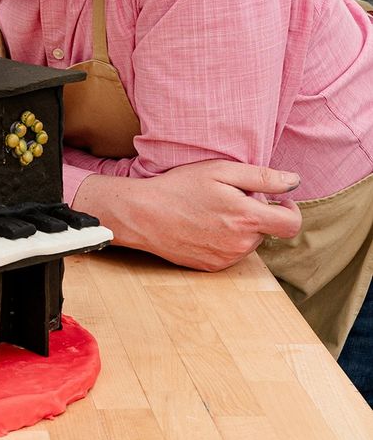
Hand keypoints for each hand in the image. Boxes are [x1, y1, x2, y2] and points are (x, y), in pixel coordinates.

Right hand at [73, 159, 302, 271]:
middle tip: (228, 198)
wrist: (144, 214)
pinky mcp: (212, 268)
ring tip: (211, 212)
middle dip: (256, 214)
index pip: (292, 224)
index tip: (279, 200)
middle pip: (267, 231)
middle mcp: (241, 244)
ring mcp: (226, 259)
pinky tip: (203, 226)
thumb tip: (294, 181)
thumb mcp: (220, 171)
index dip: (290, 209)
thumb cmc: (180, 187)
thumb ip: (262, 177)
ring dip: (240, 228)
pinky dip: (225, 240)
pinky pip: (231, 253)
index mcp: (247, 219)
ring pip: (248, 243)